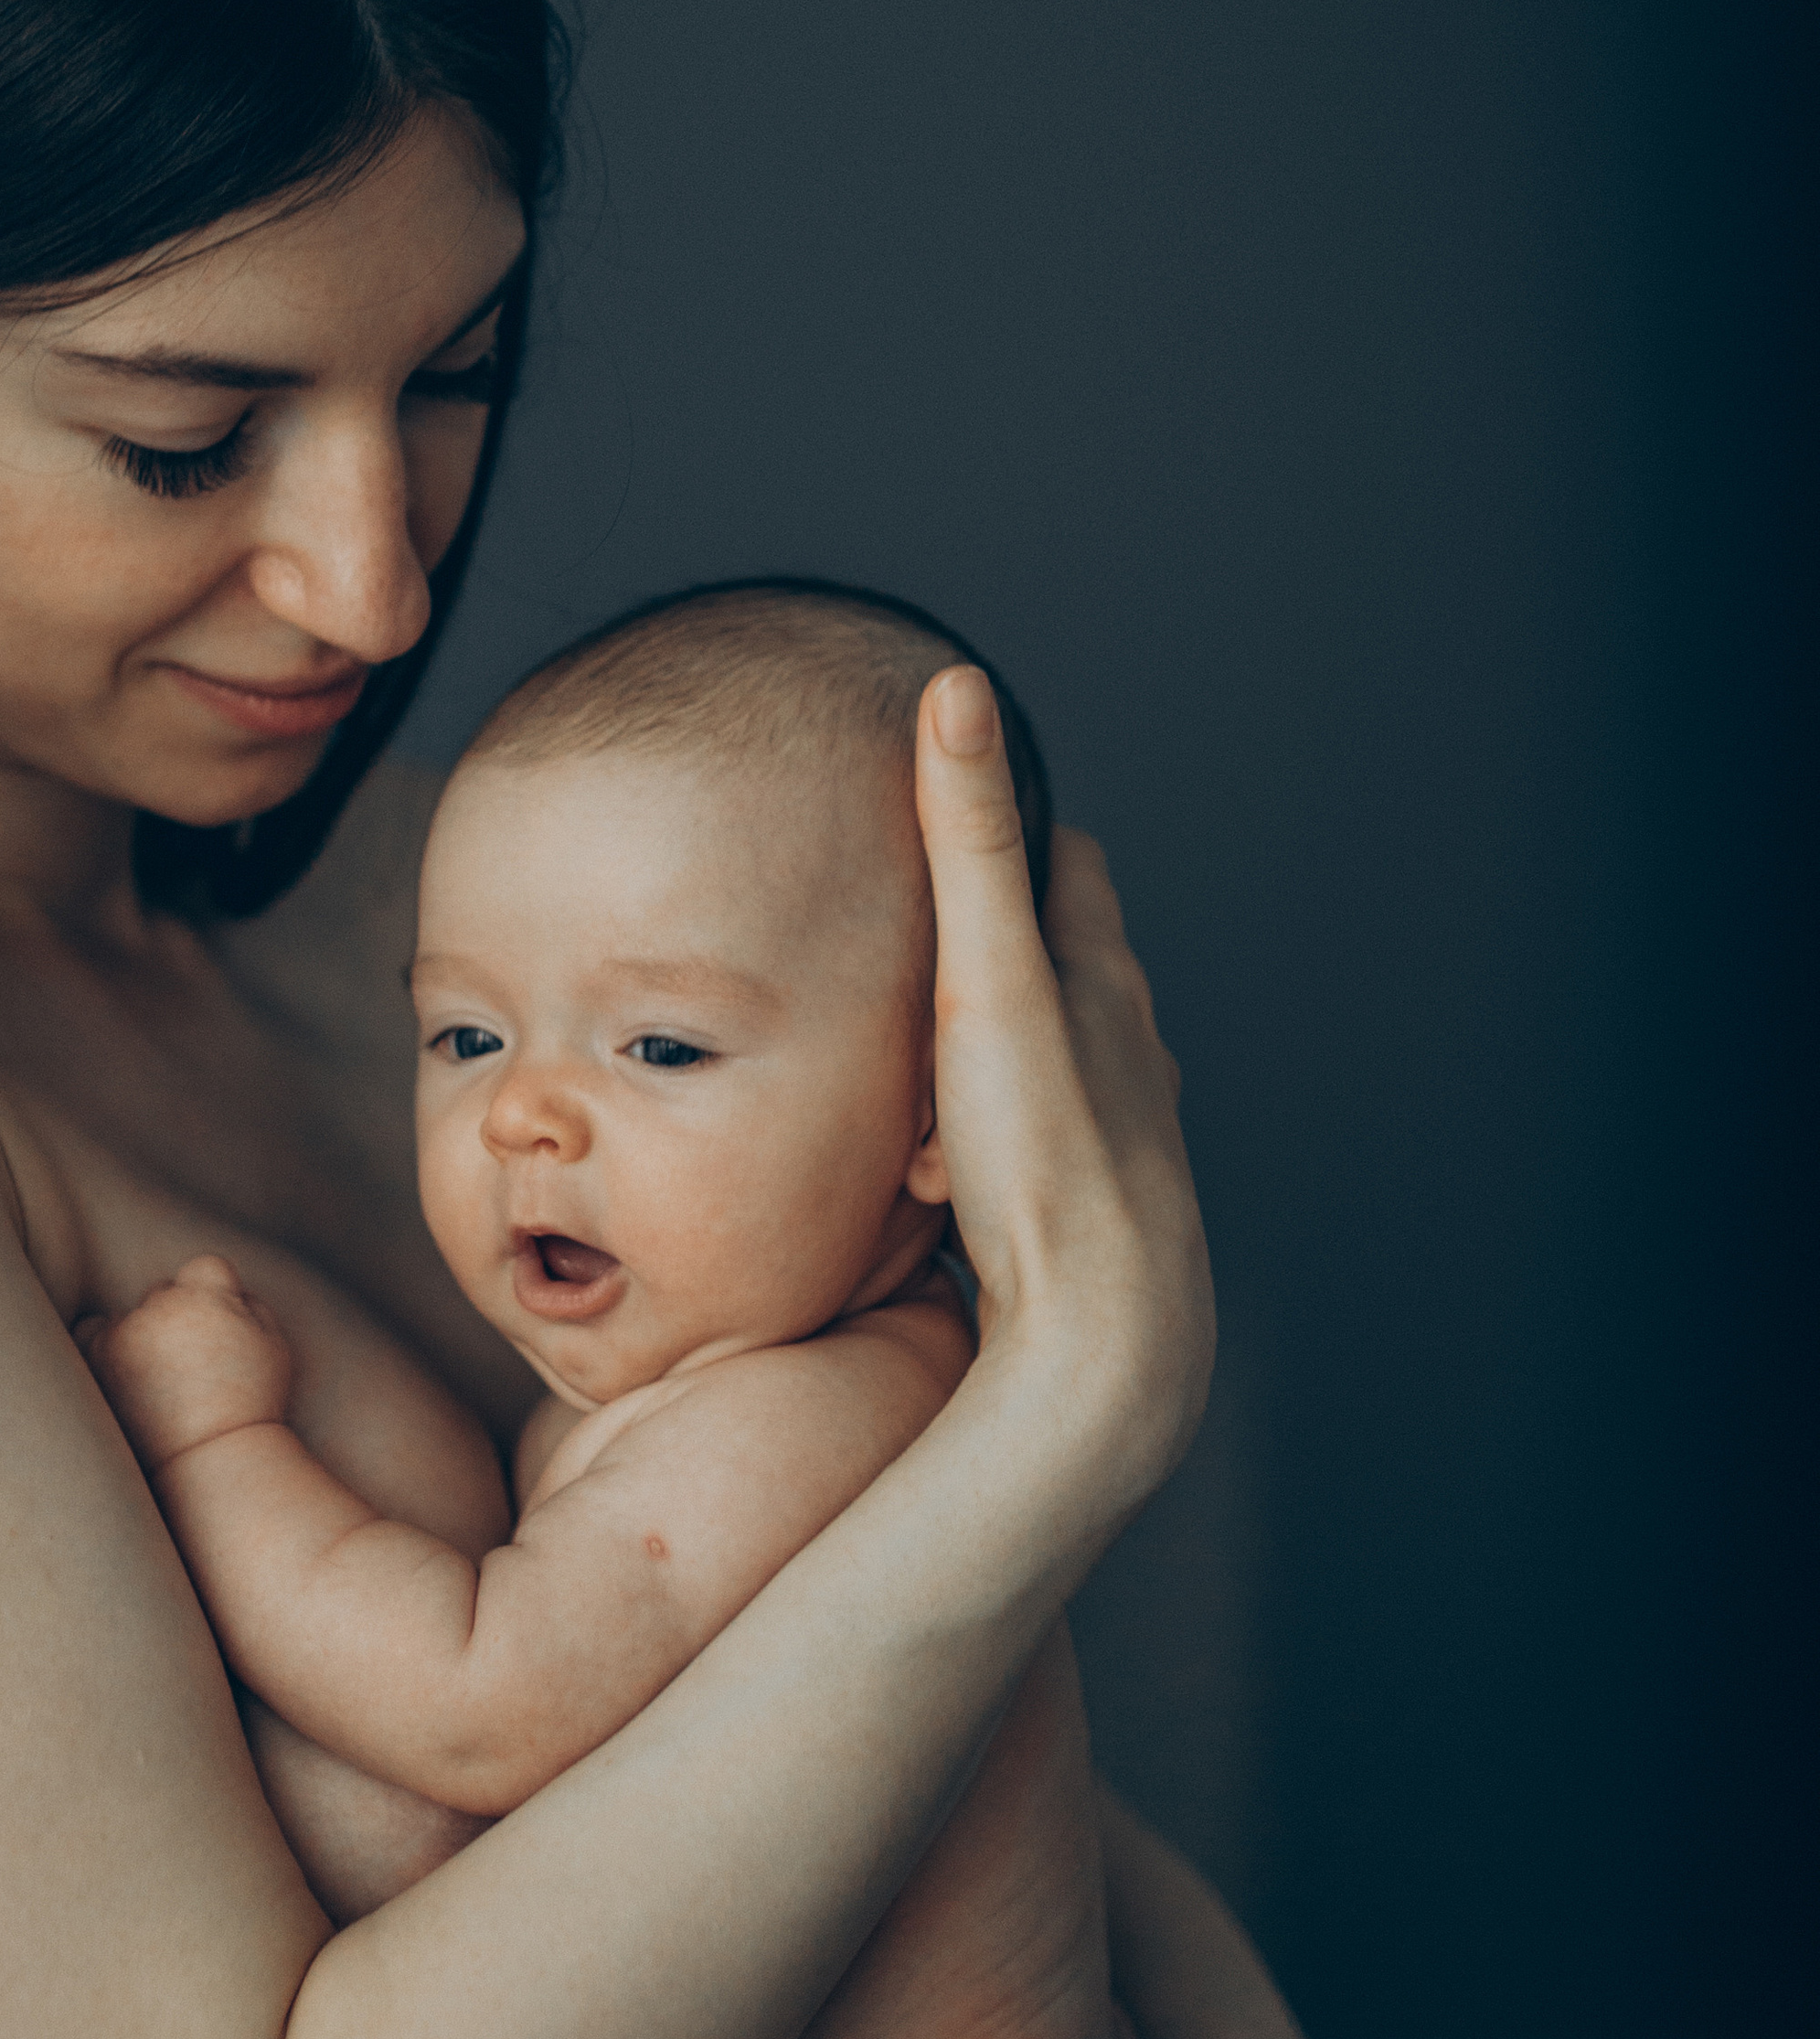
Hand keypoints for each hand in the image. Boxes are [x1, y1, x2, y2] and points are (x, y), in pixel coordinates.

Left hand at [74, 1252, 294, 1476]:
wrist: (212, 1462)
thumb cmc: (252, 1406)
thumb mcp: (276, 1345)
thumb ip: (251, 1304)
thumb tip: (227, 1289)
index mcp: (208, 1296)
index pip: (207, 1267)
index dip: (217, 1297)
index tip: (221, 1332)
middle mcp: (162, 1306)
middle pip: (165, 1293)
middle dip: (179, 1319)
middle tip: (193, 1365)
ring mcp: (126, 1332)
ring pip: (131, 1314)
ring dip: (145, 1335)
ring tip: (163, 1381)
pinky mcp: (98, 1359)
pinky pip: (91, 1331)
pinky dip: (104, 1344)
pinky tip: (124, 1369)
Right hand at [916, 671, 1212, 1538]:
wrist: (1102, 1347)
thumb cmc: (1049, 1162)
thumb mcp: (987, 981)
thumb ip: (968, 841)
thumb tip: (958, 691)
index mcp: (1107, 985)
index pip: (1070, 865)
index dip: (1011, 828)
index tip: (953, 804)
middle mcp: (1130, 1055)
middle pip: (1061, 967)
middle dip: (988, 948)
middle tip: (907, 941)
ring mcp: (1117, 1139)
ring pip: (1047, 1066)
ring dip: (983, 1058)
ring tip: (916, 1075)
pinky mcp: (1090, 1216)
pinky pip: (1031, 1151)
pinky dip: (986, 1141)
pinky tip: (941, 1179)